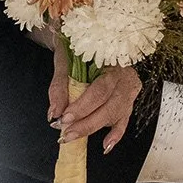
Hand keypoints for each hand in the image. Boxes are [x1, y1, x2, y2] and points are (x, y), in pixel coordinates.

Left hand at [46, 37, 142, 153]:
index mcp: (111, 61)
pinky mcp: (129, 100)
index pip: (99, 89)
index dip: (82, 106)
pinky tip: (106, 145)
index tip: (64, 117)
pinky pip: (125, 120)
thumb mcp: (65, 59)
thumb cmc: (78, 47)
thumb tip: (53, 113)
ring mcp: (129, 88)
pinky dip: (115, 134)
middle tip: (66, 133)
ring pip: (116, 113)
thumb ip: (59, 85)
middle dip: (86, 122)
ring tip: (74, 137)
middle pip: (109, 104)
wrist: (94, 37)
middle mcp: (124, 75)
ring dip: (94, 128)